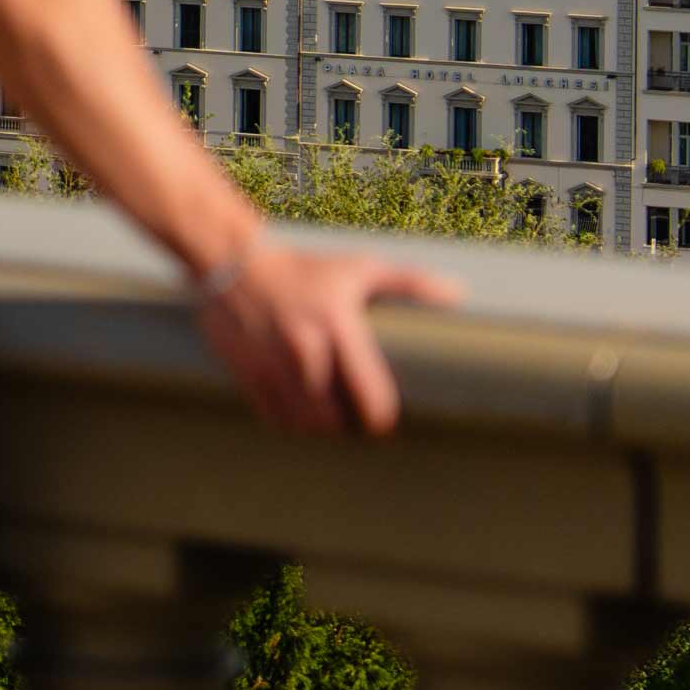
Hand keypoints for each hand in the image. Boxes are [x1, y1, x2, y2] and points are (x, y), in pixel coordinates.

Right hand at [190, 240, 461, 433]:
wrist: (231, 259)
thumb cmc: (304, 267)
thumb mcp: (357, 268)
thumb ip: (408, 282)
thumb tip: (458, 294)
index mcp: (337, 327)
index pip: (370, 397)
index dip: (381, 418)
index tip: (383, 418)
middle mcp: (304, 350)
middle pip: (337, 420)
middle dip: (351, 428)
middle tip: (359, 424)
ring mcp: (272, 364)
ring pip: (307, 424)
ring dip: (323, 430)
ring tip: (333, 422)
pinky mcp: (247, 372)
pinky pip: (276, 419)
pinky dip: (292, 424)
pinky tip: (301, 415)